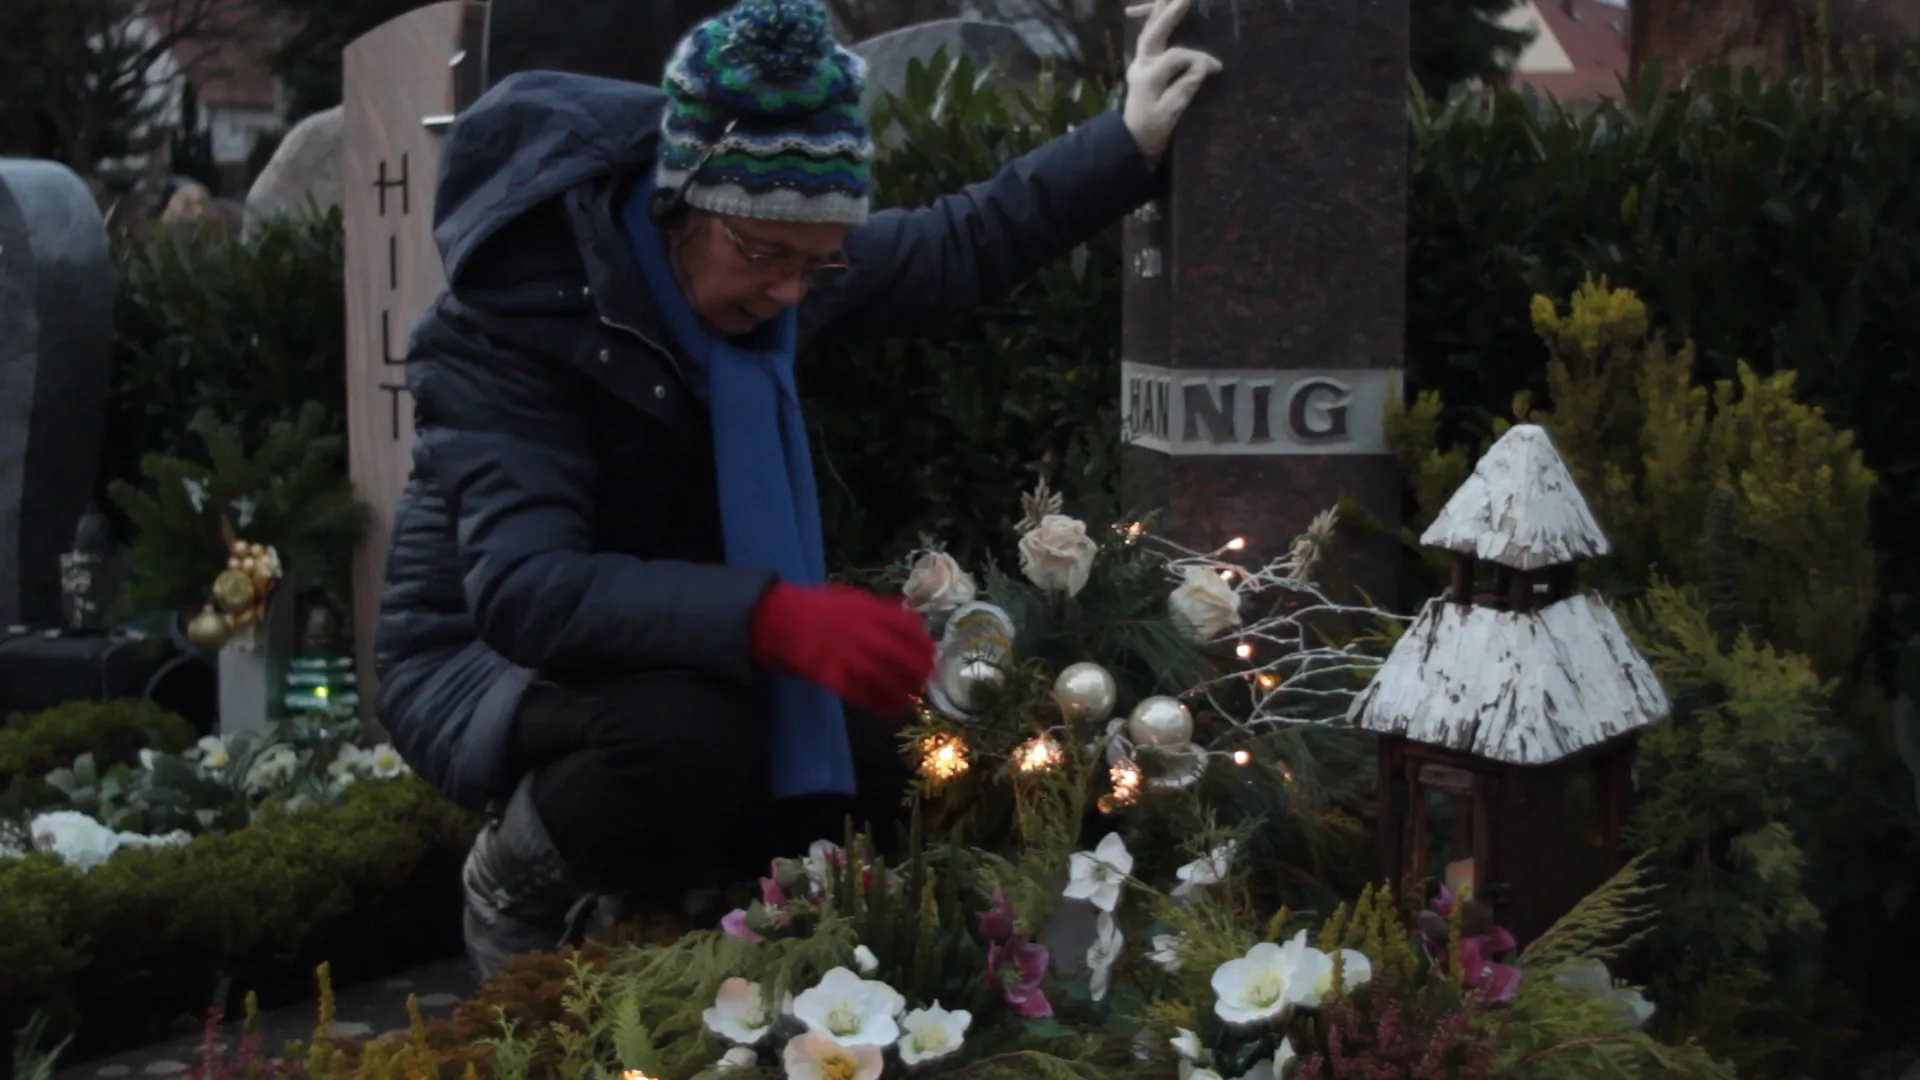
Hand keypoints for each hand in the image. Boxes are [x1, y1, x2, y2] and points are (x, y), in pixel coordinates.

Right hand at [749, 583, 935, 719]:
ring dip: (904, 692)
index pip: (909, 628)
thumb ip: (881, 608)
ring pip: (886, 679)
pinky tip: (892, 711)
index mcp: (870, 610)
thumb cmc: (818, 607)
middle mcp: (864, 632)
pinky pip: (862, 695)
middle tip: (927, 681)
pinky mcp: (833, 676)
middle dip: (920, 672)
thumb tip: (910, 617)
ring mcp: (848, 655)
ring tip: (912, 700)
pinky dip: (881, 705)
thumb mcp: (853, 597)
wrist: (781, 619)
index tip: (934, 655)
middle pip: (903, 656)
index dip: (926, 645)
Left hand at [1123, 0, 1223, 161]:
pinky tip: (1156, 10)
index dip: (1198, 59)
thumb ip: (1185, 88)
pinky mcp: (1142, 65)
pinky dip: (1153, 22)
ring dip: (1158, 12)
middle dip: (1169, 15)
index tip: (1216, 67)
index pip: (1176, 57)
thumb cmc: (1152, 129)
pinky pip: (1148, 38)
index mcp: (1147, 77)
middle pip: (1155, 34)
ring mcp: (1139, 63)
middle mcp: (1141, 65)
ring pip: (1149, 32)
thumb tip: (1203, 67)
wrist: (1133, 139)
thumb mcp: (1170, 112)